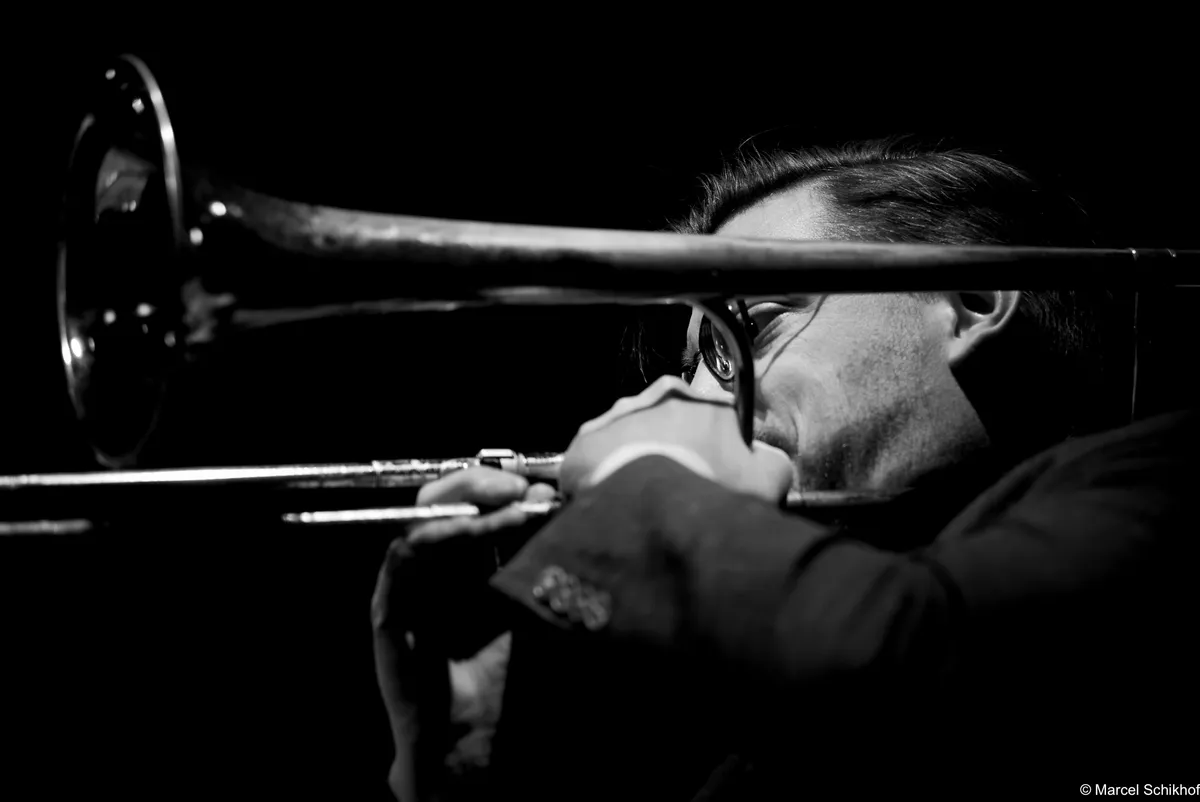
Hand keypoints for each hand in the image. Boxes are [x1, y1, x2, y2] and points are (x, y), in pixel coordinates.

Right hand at [372, 467, 553, 800]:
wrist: (476, 739)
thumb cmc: (508, 678)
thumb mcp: (535, 605)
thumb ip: (542, 555)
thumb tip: (559, 502)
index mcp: (468, 565)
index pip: (478, 503)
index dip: (508, 487)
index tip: (548, 487)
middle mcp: (436, 569)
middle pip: (448, 500)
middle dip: (487, 483)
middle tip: (524, 485)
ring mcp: (409, 584)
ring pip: (426, 518)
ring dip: (468, 502)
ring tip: (509, 501)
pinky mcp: (389, 606)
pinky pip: (405, 555)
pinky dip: (439, 532)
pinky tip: (474, 527)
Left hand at [559, 375, 793, 502]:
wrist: (650, 513)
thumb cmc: (709, 492)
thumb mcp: (767, 481)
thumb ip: (773, 463)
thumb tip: (768, 460)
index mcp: (703, 401)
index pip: (715, 418)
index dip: (718, 450)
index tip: (715, 476)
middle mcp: (656, 398)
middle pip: (670, 426)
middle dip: (675, 453)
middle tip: (680, 492)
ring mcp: (616, 418)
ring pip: (631, 440)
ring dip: (638, 463)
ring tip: (647, 502)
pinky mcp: (584, 443)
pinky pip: (596, 459)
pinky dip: (605, 478)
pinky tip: (619, 504)